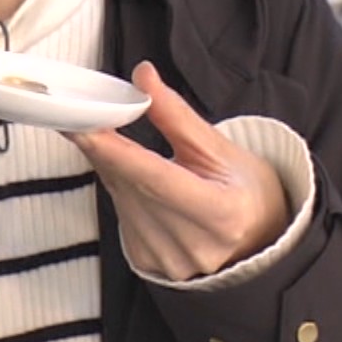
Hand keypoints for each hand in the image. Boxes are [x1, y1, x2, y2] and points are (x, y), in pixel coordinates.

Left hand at [67, 62, 290, 281]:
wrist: (258, 239)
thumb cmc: (247, 191)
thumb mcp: (221, 148)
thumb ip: (176, 116)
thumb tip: (143, 78)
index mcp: (221, 214)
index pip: (156, 178)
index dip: (115, 151)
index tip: (83, 125)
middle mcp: (192, 245)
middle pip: (132, 185)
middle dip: (105, 146)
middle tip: (87, 113)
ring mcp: (168, 260)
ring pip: (121, 198)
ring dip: (114, 165)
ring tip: (125, 145)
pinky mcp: (148, 263)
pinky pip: (121, 213)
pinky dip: (122, 187)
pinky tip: (135, 176)